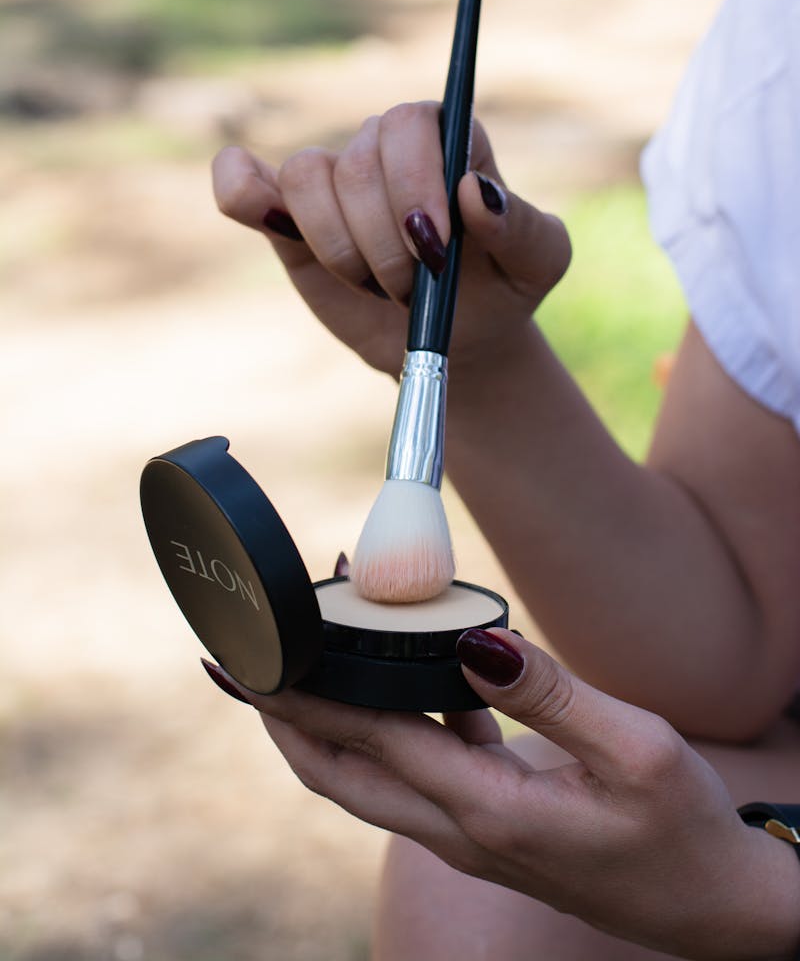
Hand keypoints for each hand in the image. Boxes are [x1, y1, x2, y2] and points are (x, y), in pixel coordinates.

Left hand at [204, 631, 799, 959]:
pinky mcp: (489, 823)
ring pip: (368, 776)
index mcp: (488, 812)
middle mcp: (461, 829)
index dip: (303, 694)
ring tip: (313, 653)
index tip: (253, 656)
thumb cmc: (683, 830)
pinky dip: (394, 721)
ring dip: (331, 718)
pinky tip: (410, 673)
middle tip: (243, 662)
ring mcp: (470, 832)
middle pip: (338, 774)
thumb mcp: (636, 751)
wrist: (714, 906)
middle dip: (282, 718)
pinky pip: (418, 768)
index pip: (368, 741)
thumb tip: (474, 644)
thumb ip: (551, 695)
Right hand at [212, 102, 569, 374]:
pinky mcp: (287, 217)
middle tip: (413, 289)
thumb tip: (472, 190)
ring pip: (305, 176)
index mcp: (449, 141)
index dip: (414, 183)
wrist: (456, 341)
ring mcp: (334, 181)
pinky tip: (272, 223)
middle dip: (382, 240)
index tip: (435, 250)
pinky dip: (243, 193)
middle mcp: (387, 150)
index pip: (413, 122)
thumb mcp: (539, 264)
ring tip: (376, 285)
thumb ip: (519, 224)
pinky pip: (243, 181)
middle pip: (357, 159)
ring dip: (339, 247)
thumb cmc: (502, 289)